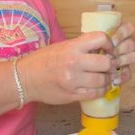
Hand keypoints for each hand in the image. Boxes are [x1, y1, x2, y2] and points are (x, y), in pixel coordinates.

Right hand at [19, 22, 134, 104]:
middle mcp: (74, 62)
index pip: (100, 39)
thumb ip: (81, 47)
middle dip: (110, 65)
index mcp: (72, 46)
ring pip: (102, 81)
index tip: (109, 50)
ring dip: (106, 80)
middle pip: (106, 63)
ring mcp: (73, 80)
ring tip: (103, 78)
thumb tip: (102, 49)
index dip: (109, 44)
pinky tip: (97, 87)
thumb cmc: (42, 60)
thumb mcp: (62, 46)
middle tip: (108, 66)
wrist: (25, 78)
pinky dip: (100, 91)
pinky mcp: (72, 95)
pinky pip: (94, 94)